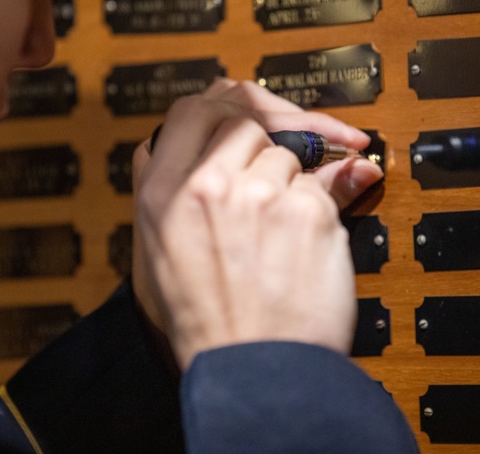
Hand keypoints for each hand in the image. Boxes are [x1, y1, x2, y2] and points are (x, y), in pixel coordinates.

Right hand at [131, 80, 383, 369]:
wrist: (252, 373)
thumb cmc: (206, 320)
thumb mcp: (154, 252)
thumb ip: (161, 189)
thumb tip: (160, 144)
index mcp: (161, 192)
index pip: (192, 108)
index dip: (224, 106)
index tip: (247, 118)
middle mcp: (205, 184)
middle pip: (246, 121)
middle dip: (267, 144)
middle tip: (279, 173)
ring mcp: (258, 194)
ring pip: (289, 153)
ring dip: (294, 181)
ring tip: (281, 236)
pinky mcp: (307, 210)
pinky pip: (325, 185)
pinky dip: (324, 208)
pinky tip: (306, 247)